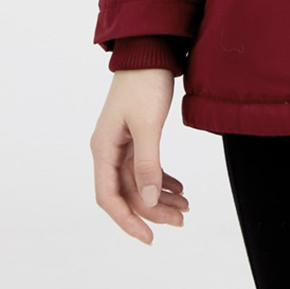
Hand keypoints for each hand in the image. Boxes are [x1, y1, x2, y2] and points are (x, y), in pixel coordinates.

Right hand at [91, 68, 190, 243]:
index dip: (127, 220)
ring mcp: (121, 143)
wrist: (150, 51)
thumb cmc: (144, 84)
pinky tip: (179, 187)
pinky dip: (162, 178)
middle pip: (128, 192)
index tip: (149, 237)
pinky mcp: (135, 135)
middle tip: (181, 219)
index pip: (109, 197)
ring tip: (186, 206)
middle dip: (154, 210)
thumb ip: (148, 163)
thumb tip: (150, 201)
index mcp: (103, 148)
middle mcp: (108, 149)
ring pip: (139, 181)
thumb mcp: (148, 125)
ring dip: (161, 196)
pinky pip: (146, 166)